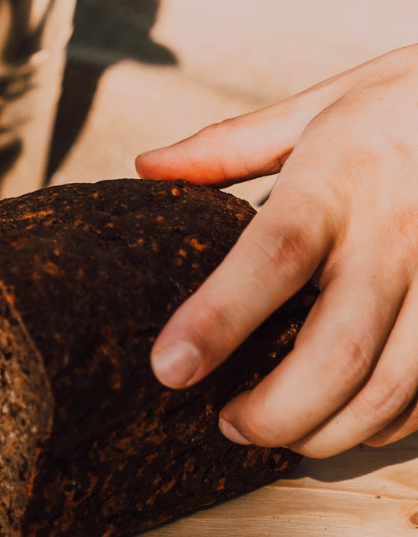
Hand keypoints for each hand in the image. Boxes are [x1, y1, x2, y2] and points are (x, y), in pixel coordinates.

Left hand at [137, 43, 417, 457]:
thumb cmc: (408, 102)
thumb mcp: (321, 106)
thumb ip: (230, 146)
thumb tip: (145, 168)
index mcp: (339, 179)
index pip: (273, 256)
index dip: (218, 320)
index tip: (168, 368)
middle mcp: (396, 234)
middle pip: (335, 352)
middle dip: (274, 412)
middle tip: (228, 425)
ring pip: (389, 387)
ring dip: (326, 431)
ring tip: (278, 434)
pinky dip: (385, 421)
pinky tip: (348, 420)